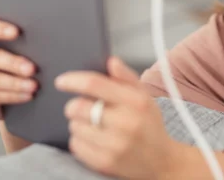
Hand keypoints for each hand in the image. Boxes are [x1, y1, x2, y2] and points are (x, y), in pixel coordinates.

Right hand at [0, 7, 37, 119]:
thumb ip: (7, 29)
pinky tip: (27, 96)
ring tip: (33, 86)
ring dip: (14, 83)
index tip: (17, 32)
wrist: (2, 92)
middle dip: (12, 63)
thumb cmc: (9, 61)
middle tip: (32, 69)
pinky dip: (11, 96)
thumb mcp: (12, 45)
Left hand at [55, 57, 186, 179]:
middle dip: (74, 105)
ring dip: (78, 123)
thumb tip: (111, 61)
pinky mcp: (105, 163)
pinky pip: (76, 146)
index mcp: (135, 101)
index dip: (73, 80)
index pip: (94, 84)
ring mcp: (115, 145)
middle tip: (81, 107)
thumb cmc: (149, 125)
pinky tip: (94, 139)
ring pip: (75, 127)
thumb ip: (126, 76)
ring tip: (93, 125)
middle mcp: (125, 123)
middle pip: (78, 107)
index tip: (61, 81)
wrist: (162, 161)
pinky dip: (79, 140)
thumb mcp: (144, 95)